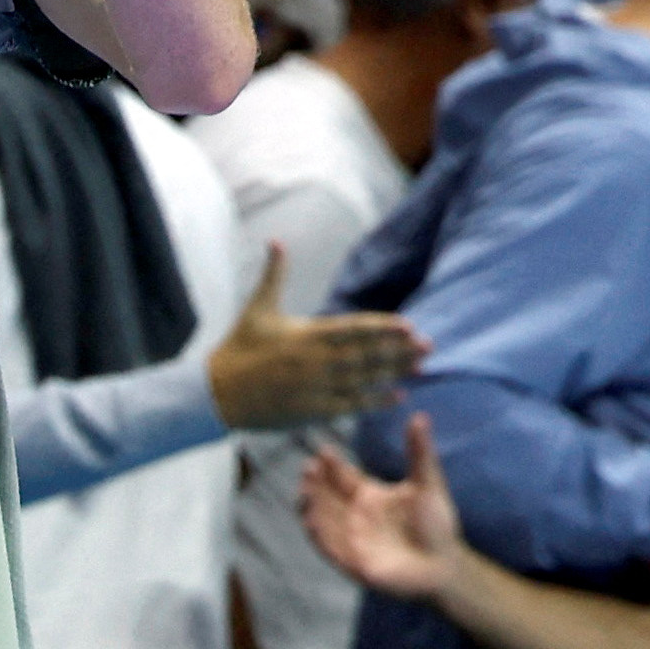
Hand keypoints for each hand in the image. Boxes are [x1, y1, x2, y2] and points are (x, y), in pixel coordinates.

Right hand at [208, 242, 429, 427]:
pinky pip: (353, 405)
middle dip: (398, 350)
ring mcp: (318, 387)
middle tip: (428, 345)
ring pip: (365, 379)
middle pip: (367, 355)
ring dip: (394, 373)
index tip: (409, 326)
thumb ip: (274, 274)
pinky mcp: (315, 409)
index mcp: (307, 334)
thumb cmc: (240, 346)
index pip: (354, 329)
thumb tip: (276, 239)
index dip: (383, 328)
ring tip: (419, 367)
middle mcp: (317, 360)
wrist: (221, 392)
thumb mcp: (257, 307)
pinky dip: (377, 401)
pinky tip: (398, 395)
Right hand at [300, 412, 466, 601]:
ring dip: (310, 505)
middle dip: (314, 482)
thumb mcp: (428, 484)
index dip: (330, 464)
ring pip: (321, 518)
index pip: (340, 476)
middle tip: (309, 468)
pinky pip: (328, 548)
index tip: (324, 451)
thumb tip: (420, 415)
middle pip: (324, 495)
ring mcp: (351, 539)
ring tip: (306, 490)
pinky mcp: (353, 563)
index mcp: (367, 495)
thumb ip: (419, 453)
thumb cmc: (437, 525)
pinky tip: (311, 519)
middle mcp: (354, 515)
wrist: (447, 567)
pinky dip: (317, 534)